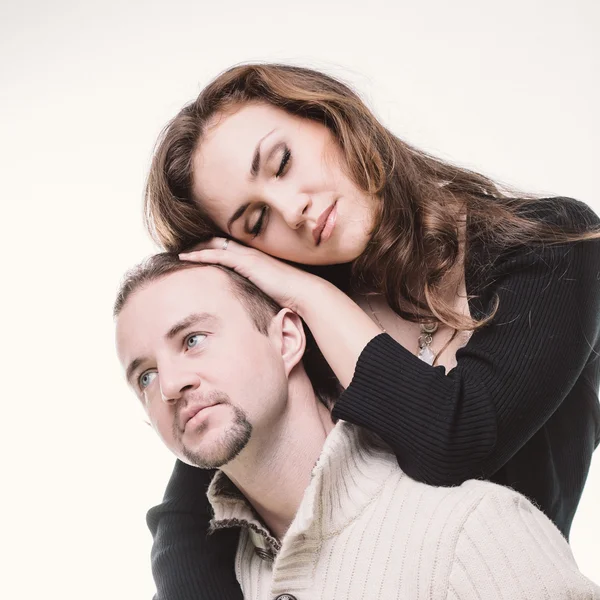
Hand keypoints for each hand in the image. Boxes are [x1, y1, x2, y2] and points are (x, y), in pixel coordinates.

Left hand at [179, 238, 325, 314]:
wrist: (303, 292)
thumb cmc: (290, 294)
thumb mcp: (268, 288)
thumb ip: (257, 286)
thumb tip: (247, 296)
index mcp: (254, 256)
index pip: (227, 246)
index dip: (210, 247)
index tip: (195, 252)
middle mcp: (250, 251)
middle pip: (218, 241)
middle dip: (199, 244)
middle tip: (182, 250)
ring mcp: (248, 255)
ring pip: (215, 245)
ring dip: (195, 248)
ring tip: (179, 253)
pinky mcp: (246, 262)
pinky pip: (218, 254)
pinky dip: (201, 255)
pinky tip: (187, 258)